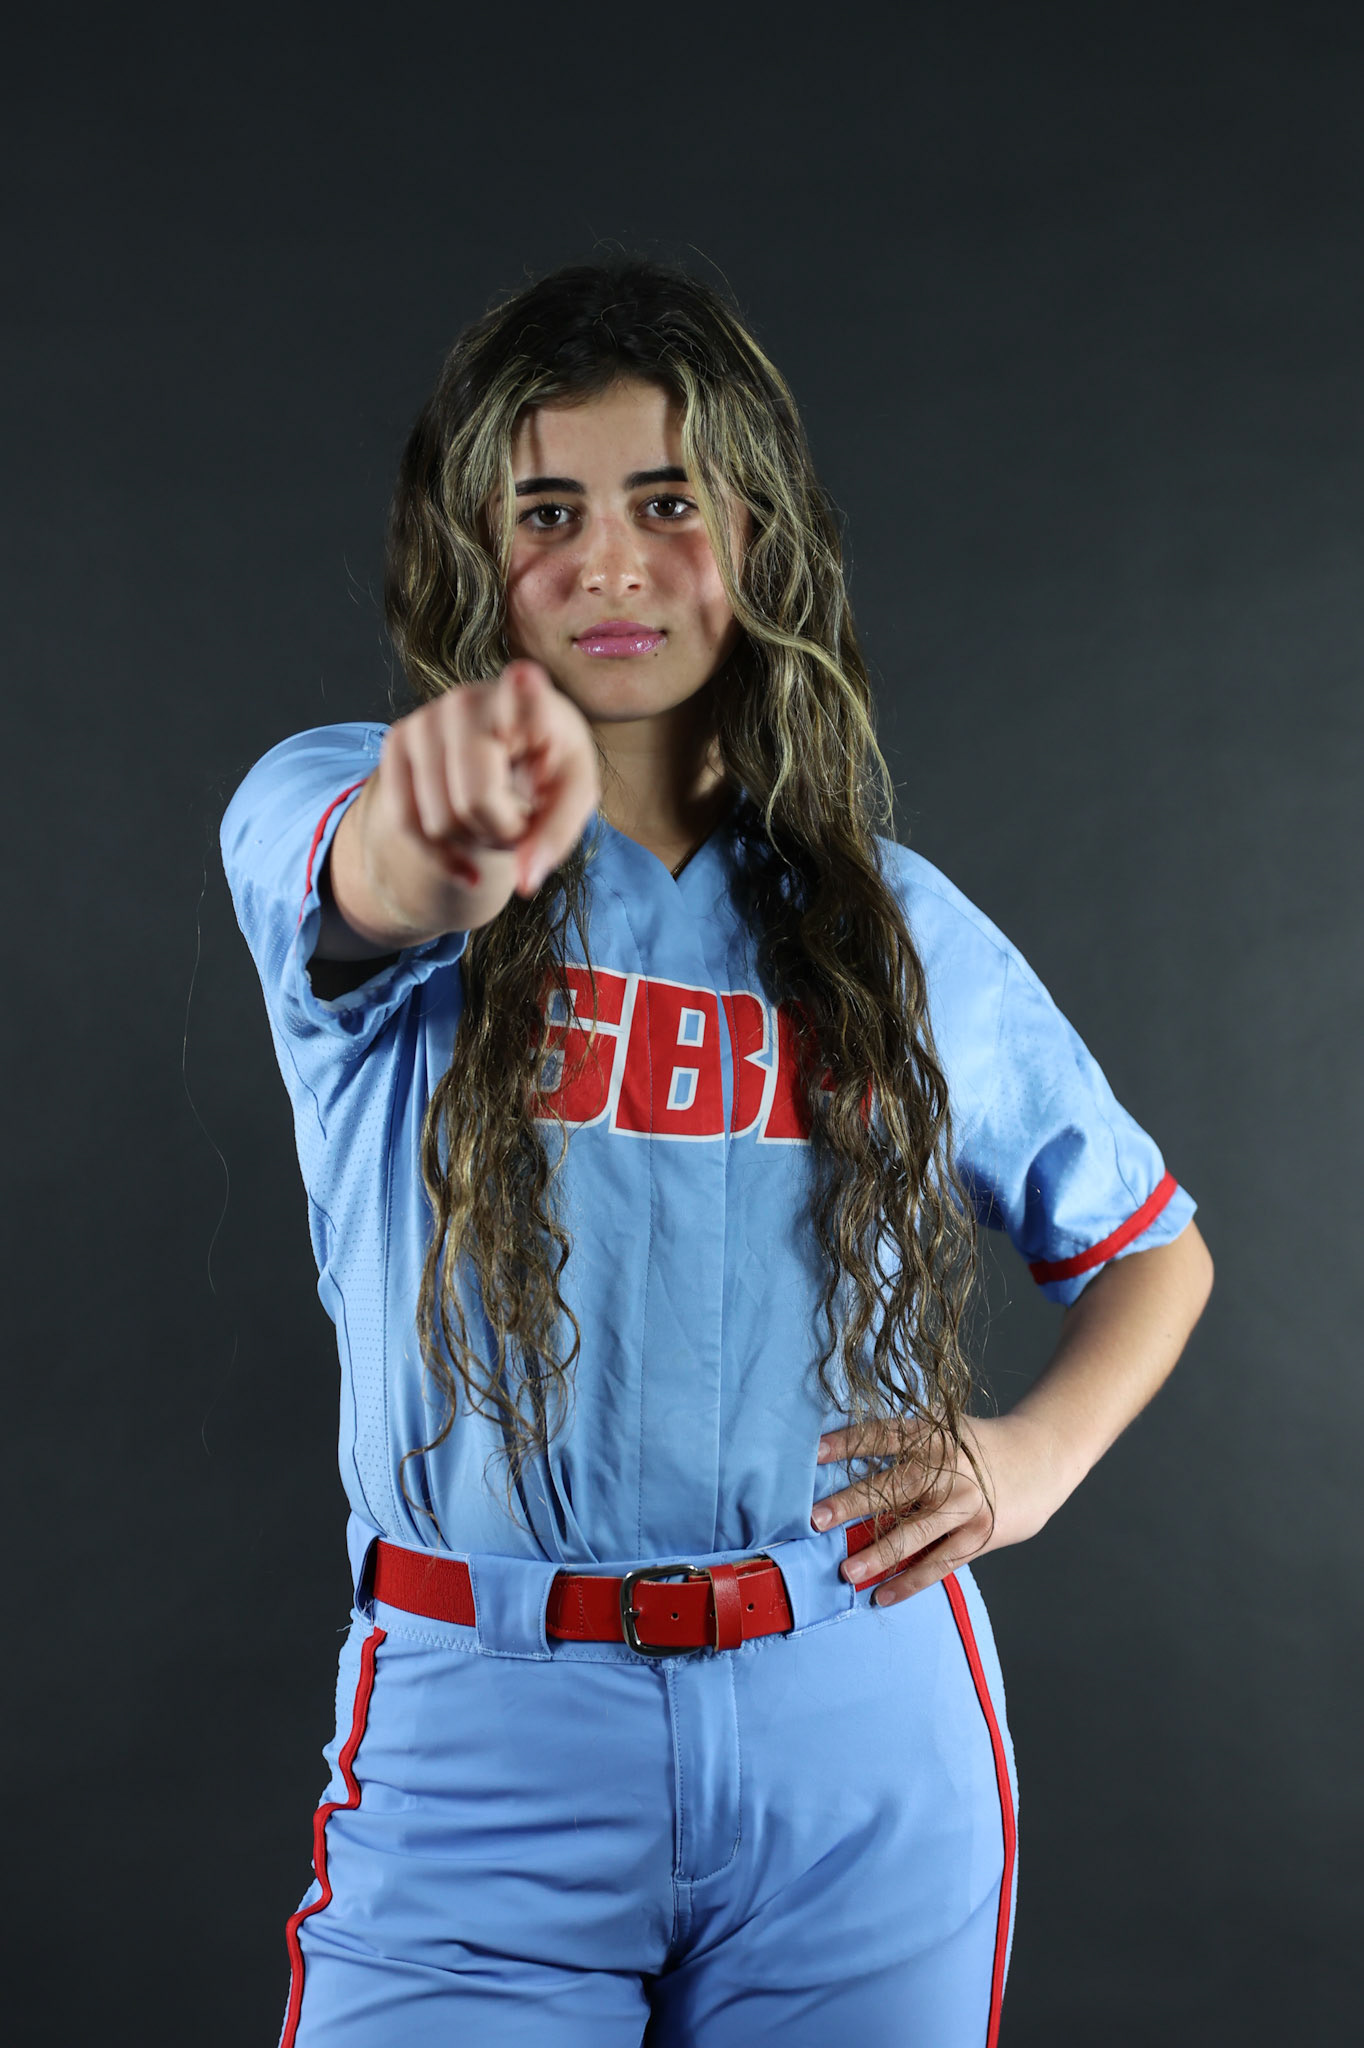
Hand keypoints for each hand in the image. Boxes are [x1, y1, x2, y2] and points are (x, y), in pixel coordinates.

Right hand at [376, 659, 599, 898]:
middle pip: (474, 802)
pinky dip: (439, 854)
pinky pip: (405, 823)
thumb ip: (557, 836)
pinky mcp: (396, 740)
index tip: (525, 676)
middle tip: (519, 820)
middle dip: (501, 832)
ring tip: (494, 819)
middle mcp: (470, 699)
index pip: (522, 692)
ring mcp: (426, 717)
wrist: (508, 750)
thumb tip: (527, 881)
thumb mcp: (572, 798)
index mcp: (531, 701)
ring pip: (439, 822)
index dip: (522, 692)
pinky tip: (465, 854)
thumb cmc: (549, 768)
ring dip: (472, 843)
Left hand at [810, 1414, 1064, 1606]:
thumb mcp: (944, 1428)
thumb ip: (906, 1444)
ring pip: (914, 1535)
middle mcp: (948, 1470)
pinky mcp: (978, 1537)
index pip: (883, 1436)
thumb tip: (848, 1459)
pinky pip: (938, 1565)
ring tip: (846, 1571)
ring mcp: (964, 1506)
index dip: (848, 1443)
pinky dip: (909, 1583)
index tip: (814, 1453)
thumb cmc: (977, 1447)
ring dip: (877, 1555)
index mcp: (934, 1436)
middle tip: (816, 1519)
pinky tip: (881, 1596)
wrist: (1041, 1459)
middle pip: (894, 1487)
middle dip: (852, 1504)